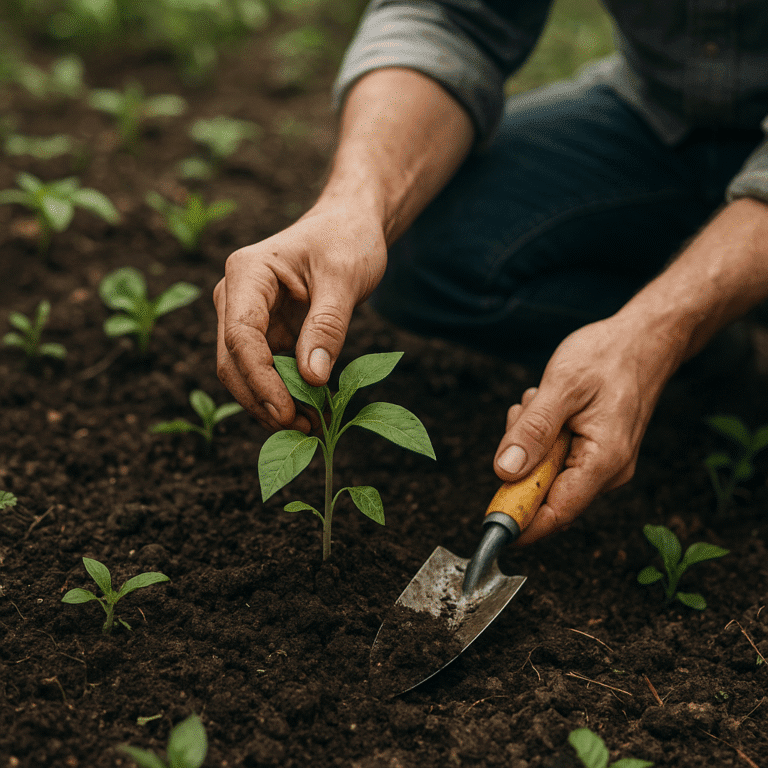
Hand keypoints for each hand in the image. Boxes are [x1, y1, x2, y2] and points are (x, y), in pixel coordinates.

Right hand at [214, 201, 386, 431]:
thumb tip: (311, 379)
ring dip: (271, 403)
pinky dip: (283, 395)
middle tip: (301, 428)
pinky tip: (309, 413)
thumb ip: (327, 326)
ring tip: (310, 426)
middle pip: (232, 361)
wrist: (349, 226)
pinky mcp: (264, 334)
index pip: (240, 336)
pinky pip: (265, 372)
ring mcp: (247, 317)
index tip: (287, 412)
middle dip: (262, 399)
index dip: (260, 380)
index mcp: (247, 274)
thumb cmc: (347, 240)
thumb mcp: (345, 279)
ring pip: (244, 373)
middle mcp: (236, 297)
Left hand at [493, 315, 683, 543]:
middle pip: (545, 492)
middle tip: (524, 415)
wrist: (644, 339)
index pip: (558, 512)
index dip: (521, 523)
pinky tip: (547, 406)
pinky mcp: (595, 452)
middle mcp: (608, 471)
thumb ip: (533, 431)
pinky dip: (542, 435)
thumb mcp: (562, 386)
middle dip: (522, 461)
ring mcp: (603, 463)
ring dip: (531, 442)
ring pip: (546, 472)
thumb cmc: (608, 356)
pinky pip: (555, 457)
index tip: (489, 523)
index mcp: (604, 460)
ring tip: (540, 402)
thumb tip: (505, 472)